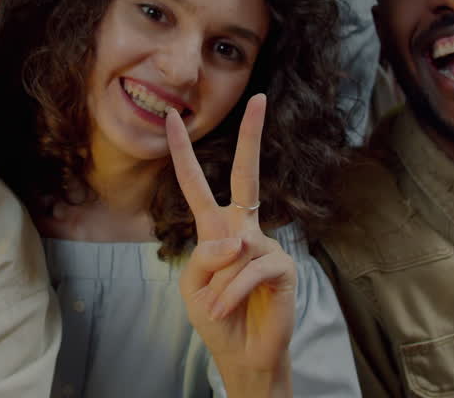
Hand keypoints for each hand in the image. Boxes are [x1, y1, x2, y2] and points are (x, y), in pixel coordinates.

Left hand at [167, 95, 294, 397]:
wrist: (241, 353)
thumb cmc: (215, 315)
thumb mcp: (191, 285)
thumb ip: (203, 257)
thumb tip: (237, 241)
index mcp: (215, 228)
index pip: (196, 183)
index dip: (181, 152)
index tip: (171, 118)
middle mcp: (242, 228)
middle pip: (246, 175)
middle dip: (252, 137)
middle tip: (258, 100)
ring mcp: (265, 245)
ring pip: (233, 250)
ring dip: (218, 284)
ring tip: (216, 308)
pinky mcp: (282, 266)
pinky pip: (249, 270)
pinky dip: (233, 292)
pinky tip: (227, 308)